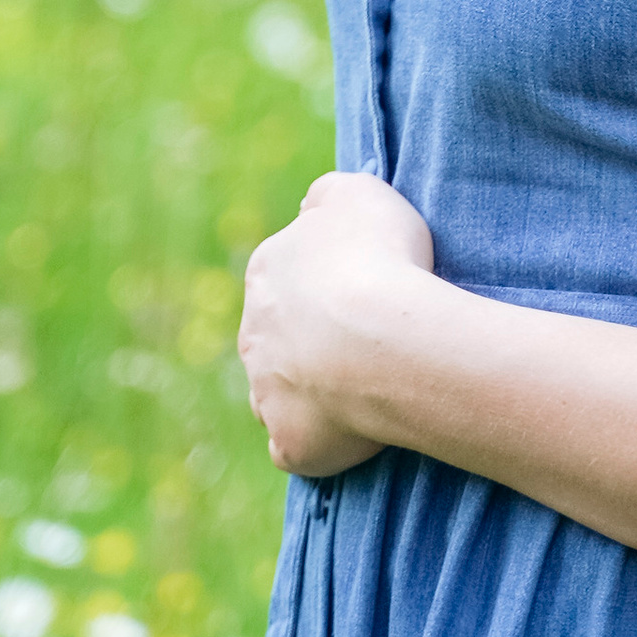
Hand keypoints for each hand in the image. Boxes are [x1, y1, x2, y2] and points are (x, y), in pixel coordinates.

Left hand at [239, 170, 440, 475]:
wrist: (383, 341)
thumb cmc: (378, 260)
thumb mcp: (357, 192)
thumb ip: (328, 197)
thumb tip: (311, 210)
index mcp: (267, 270)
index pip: (285, 275)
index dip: (325, 283)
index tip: (366, 288)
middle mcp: (253, 331)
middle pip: (276, 336)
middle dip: (310, 339)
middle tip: (369, 340)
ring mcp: (265, 390)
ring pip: (277, 392)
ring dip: (309, 390)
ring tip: (365, 388)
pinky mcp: (288, 440)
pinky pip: (295, 444)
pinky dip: (316, 439)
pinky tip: (351, 430)